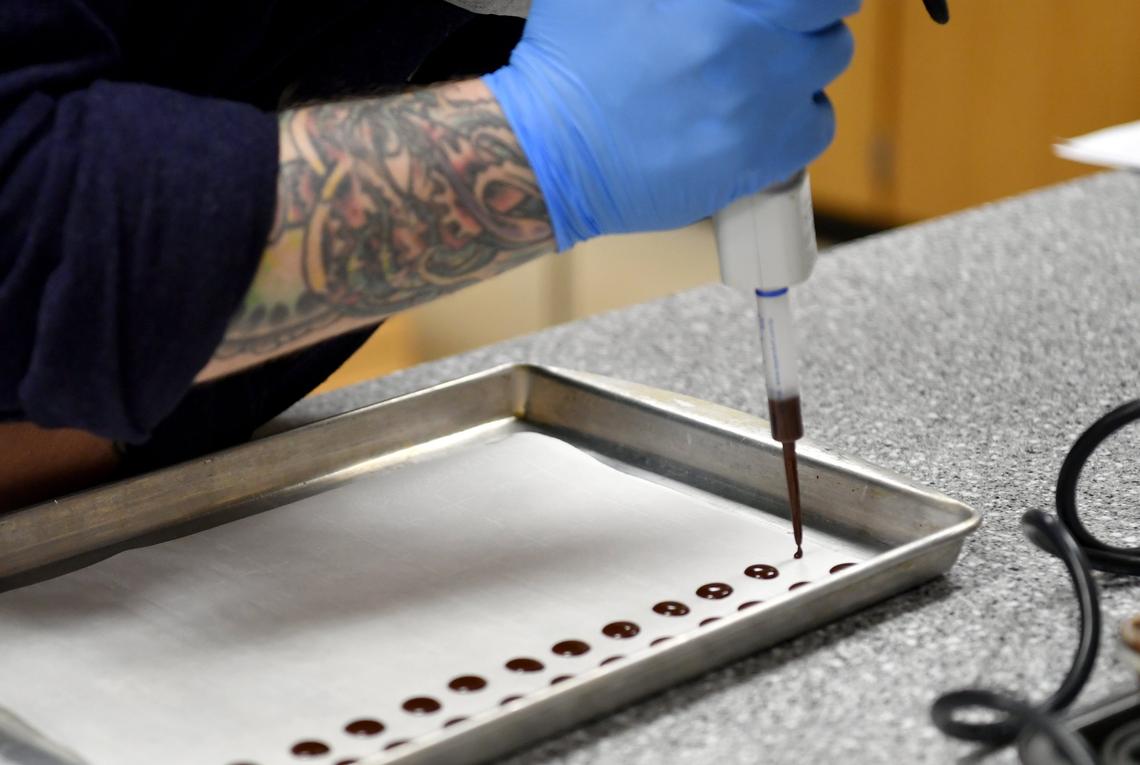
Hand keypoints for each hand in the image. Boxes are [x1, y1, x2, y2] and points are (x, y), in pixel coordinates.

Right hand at [485, 0, 857, 249]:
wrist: (547, 153)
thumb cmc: (569, 64)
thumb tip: (708, 2)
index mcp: (730, 11)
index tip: (794, 3)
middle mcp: (756, 61)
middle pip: (829, 32)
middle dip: (805, 28)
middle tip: (767, 39)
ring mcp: (759, 118)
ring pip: (823, 83)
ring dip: (801, 74)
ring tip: (759, 79)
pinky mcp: (753, 166)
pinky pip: (812, 136)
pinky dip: (797, 124)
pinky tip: (759, 120)